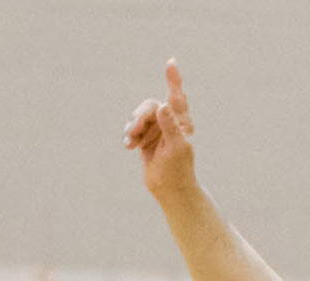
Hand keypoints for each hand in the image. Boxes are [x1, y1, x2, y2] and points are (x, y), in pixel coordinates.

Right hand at [122, 58, 195, 197]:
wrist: (169, 189)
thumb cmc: (178, 169)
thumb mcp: (177, 147)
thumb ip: (170, 125)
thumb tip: (162, 105)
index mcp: (181, 120)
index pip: (176, 96)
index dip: (173, 79)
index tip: (171, 63)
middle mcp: (169, 121)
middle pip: (149, 106)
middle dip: (140, 116)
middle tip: (133, 130)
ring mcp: (156, 129)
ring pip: (139, 117)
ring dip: (132, 127)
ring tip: (130, 142)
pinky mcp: (145, 139)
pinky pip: (132, 129)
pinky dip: (129, 136)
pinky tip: (128, 146)